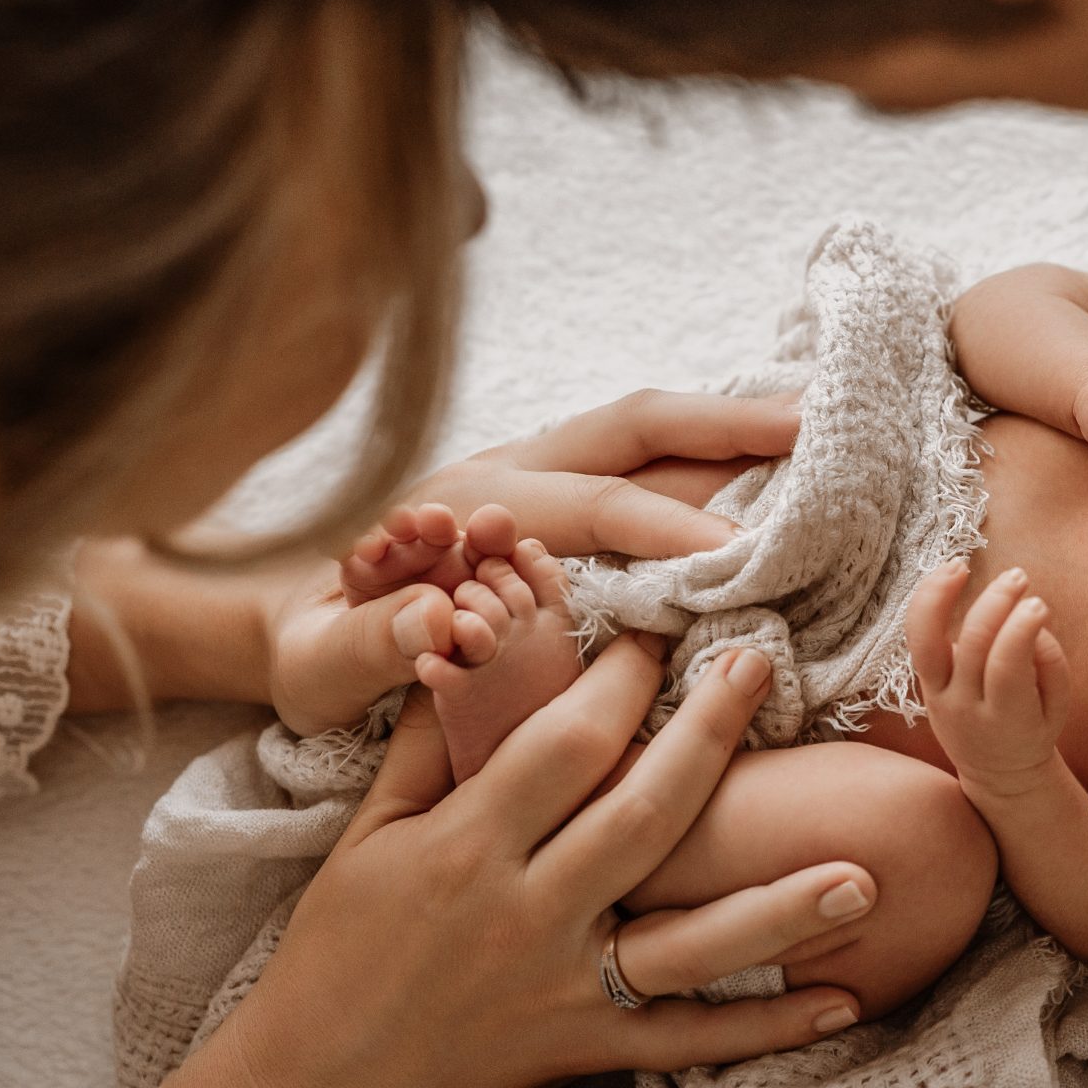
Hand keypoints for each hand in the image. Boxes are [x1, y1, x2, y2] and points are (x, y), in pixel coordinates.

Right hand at [174, 637, 878, 1087]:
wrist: (313, 1085)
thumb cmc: (337, 945)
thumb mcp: (369, 833)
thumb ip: (429, 740)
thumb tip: (469, 639)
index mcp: (468, 848)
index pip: (563, 745)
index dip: (619, 677)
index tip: (662, 627)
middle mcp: (526, 915)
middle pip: (643, 817)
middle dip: (710, 736)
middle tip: (765, 667)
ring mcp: (566, 989)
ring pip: (690, 946)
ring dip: (780, 911)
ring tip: (865, 872)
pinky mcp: (587, 1049)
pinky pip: (690, 1041)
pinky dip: (769, 1029)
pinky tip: (845, 1003)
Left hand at [262, 391, 802, 732]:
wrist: (272, 616)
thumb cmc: (306, 651)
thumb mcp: (318, 664)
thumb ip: (375, 642)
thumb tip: (440, 624)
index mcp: (465, 505)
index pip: (590, 508)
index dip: (666, 527)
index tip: (737, 553)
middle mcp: (506, 471)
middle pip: (633, 429)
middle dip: (726, 425)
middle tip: (815, 427)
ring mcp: (531, 473)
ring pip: (643, 432)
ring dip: (727, 424)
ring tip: (815, 425)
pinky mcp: (547, 489)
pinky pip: (638, 456)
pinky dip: (706, 448)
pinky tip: (766, 456)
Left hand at [905, 562, 1070, 797]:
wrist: (997, 771)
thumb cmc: (1035, 730)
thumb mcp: (1058, 708)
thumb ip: (1050, 665)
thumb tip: (1031, 623)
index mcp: (1006, 720)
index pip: (1006, 669)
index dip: (1020, 632)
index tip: (1038, 605)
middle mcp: (963, 708)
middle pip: (972, 646)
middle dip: (996, 604)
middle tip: (1020, 577)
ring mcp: (937, 695)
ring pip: (926, 642)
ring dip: (942, 596)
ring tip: (962, 565)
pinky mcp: (923, 682)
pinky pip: (916, 637)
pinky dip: (926, 602)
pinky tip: (947, 575)